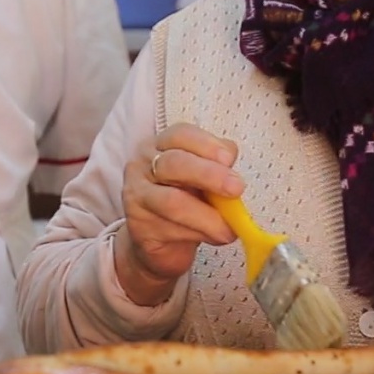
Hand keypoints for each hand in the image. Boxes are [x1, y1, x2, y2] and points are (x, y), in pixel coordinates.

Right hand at [114, 124, 243, 305]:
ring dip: (207, 216)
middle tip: (236, 189)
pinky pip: (171, 229)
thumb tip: (230, 159)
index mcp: (161, 145)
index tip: (229, 159)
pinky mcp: (138, 227)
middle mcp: (142, 166)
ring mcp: (136, 196)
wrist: (159, 240)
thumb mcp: (202, 177)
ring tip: (229, 228)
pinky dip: (199, 234)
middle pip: (174, 163)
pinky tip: (214, 237)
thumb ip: (216, 165)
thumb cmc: (185, 199)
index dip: (206, 144)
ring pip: (172, 201)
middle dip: (209, 174)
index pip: (180, 134)